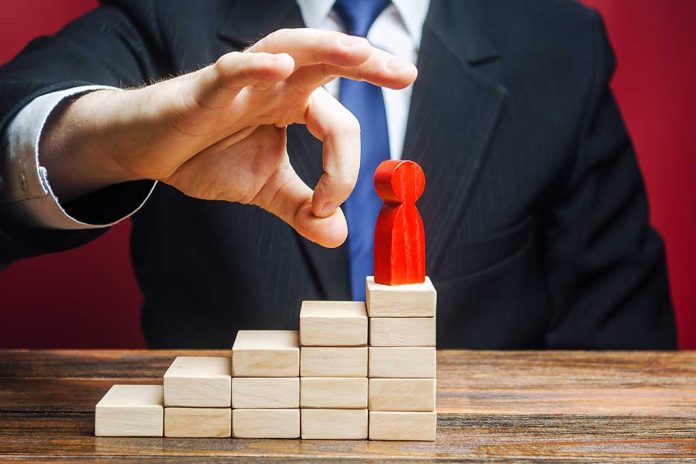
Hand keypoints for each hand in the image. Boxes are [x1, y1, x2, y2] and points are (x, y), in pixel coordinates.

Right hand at [41, 29, 416, 246]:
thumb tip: (340, 235)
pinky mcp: (204, 90)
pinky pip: (231, 72)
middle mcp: (276, 85)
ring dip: (325, 50)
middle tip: (405, 73)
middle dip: (367, 65)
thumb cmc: (206, 156)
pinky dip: (254, 68)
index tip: (323, 208)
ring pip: (288, 50)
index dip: (342, 171)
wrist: (151, 152)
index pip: (338, 126)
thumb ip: (302, 208)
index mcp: (294, 105)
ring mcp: (242, 83)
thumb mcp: (265, 187)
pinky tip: (279, 66)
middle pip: (327, 63)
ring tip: (360, 52)